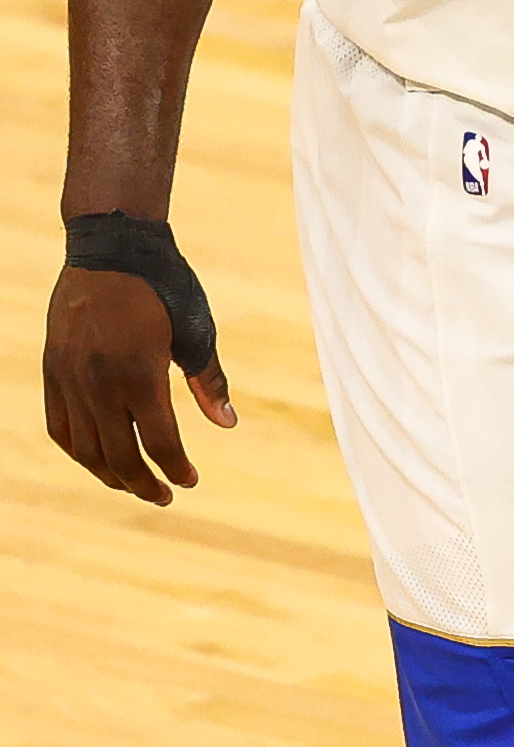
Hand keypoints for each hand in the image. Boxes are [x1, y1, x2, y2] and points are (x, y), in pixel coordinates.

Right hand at [41, 264, 233, 506]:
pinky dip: (79, 450)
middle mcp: (100, 381)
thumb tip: (227, 424)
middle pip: (118, 454)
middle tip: (164, 497)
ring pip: (84, 447)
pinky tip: (98, 459)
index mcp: (141, 372)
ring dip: (110, 473)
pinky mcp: (52, 371)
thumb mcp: (196, 330)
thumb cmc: (164, 287)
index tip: (189, 482)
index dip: (175, 467)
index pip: (158, 441)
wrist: (111, 249)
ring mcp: (70, 378)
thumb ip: (209, 380)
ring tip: (134, 485)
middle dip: (143, 483)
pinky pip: (60, 427)